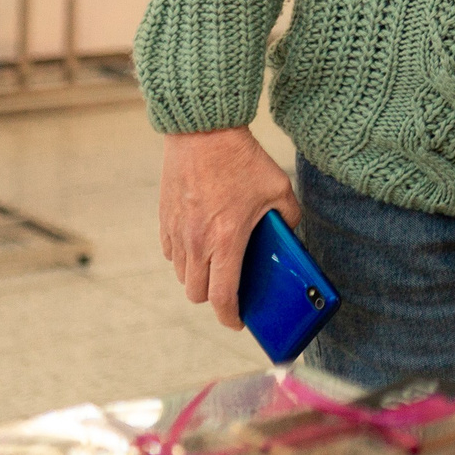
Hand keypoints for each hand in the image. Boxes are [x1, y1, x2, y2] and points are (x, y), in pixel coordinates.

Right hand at [160, 127, 300, 330]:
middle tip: (231, 289)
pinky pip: (171, 254)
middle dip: (214, 298)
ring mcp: (177, 231)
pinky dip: (184, 258)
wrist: (203, 132)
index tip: (238, 321)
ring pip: (182, 275)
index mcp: (226, 238)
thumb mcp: (278, 188)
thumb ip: (289, 217)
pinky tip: (201, 244)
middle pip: (196, 293)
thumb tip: (289, 234)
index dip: (230, 316)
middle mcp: (196, 241)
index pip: (222, 295)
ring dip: (198, 278)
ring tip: (218, 264)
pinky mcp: (164, 220)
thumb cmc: (242, 160)